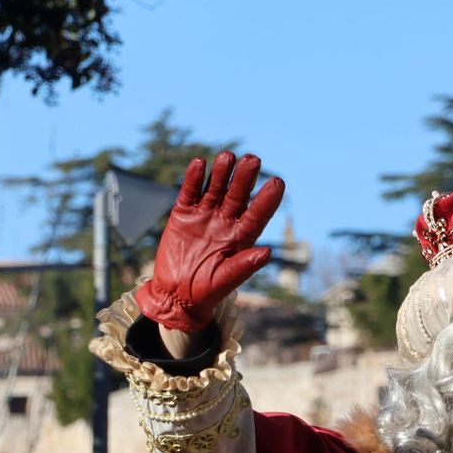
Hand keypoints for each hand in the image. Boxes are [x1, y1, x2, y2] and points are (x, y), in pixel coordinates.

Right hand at [135, 151, 284, 332]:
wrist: (175, 294)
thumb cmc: (206, 291)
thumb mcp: (226, 280)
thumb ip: (244, 265)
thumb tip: (268, 252)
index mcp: (242, 237)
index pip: (258, 214)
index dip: (268, 200)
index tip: (278, 183)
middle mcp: (226, 221)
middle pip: (238, 195)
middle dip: (245, 178)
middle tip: (253, 160)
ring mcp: (205, 215)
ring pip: (216, 188)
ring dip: (221, 172)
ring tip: (227, 157)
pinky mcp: (183, 213)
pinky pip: (190, 192)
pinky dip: (194, 179)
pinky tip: (200, 164)